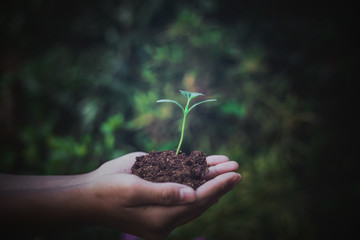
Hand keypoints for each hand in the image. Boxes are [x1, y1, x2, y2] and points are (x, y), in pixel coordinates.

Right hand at [84, 153, 240, 239]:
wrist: (88, 196)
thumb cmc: (107, 191)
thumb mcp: (132, 190)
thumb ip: (163, 193)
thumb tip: (193, 196)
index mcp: (160, 219)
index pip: (197, 202)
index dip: (217, 187)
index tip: (234, 175)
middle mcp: (166, 218)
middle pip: (200, 200)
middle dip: (219, 183)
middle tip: (238, 169)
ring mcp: (163, 211)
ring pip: (194, 196)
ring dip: (211, 180)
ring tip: (228, 166)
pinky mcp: (160, 201)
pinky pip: (183, 190)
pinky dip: (195, 178)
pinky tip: (206, 165)